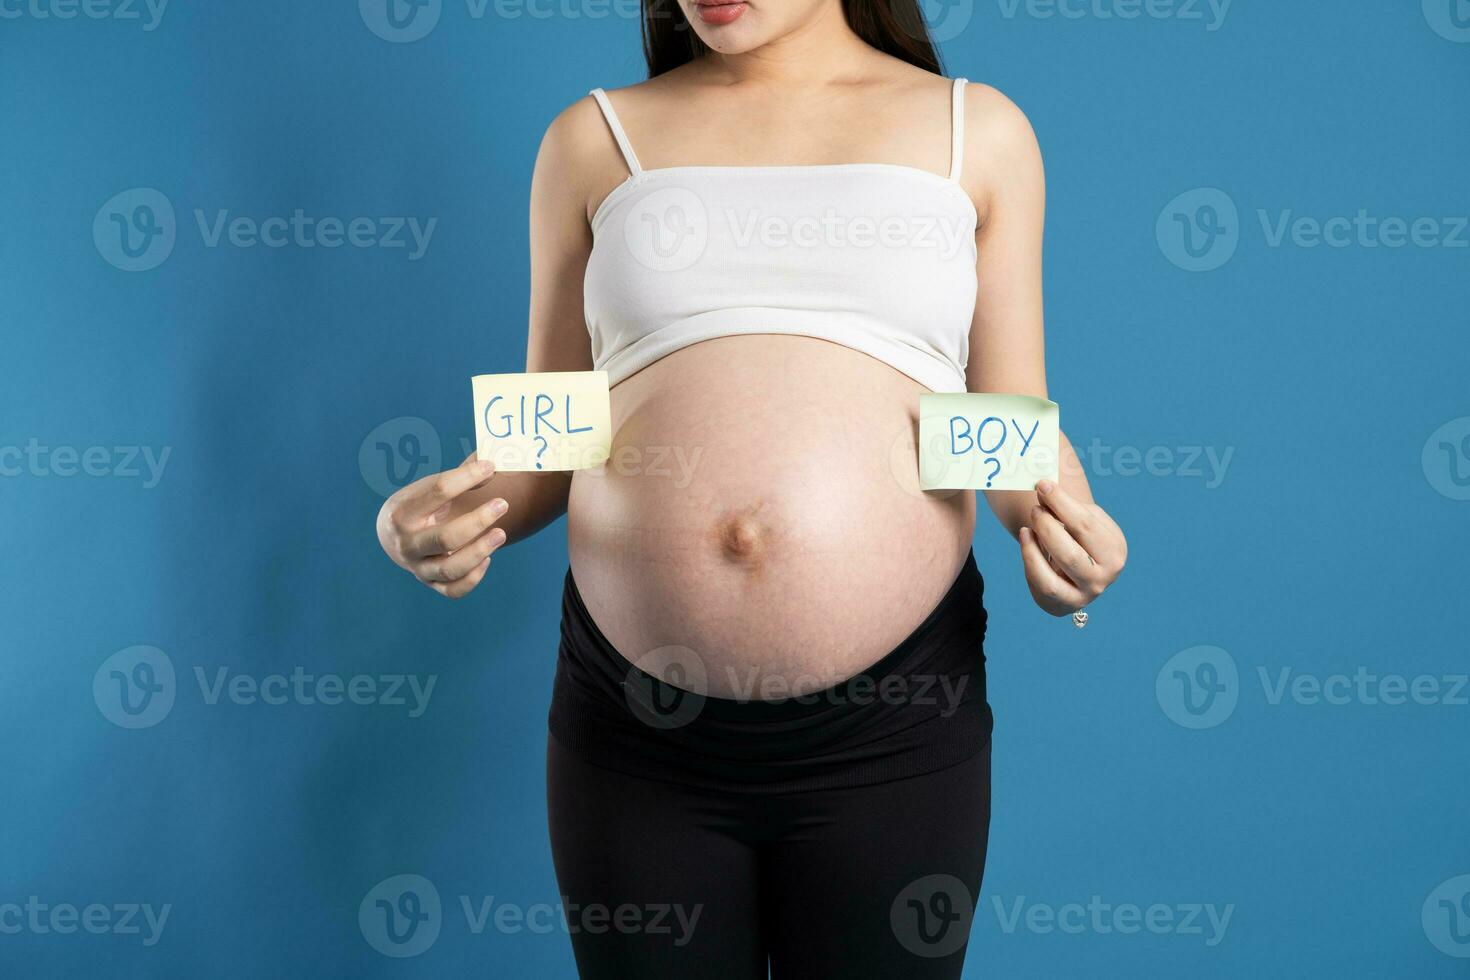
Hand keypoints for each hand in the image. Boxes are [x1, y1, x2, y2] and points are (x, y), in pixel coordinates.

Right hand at [376, 453, 509, 598]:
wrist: (394, 537)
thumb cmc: (418, 506)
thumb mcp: (428, 487)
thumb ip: (460, 478)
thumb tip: (491, 468)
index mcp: (402, 513)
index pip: (438, 491)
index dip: (467, 476)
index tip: (490, 466)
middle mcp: (407, 544)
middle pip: (445, 538)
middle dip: (478, 521)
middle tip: (503, 504)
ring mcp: (418, 567)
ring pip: (450, 569)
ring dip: (480, 551)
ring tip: (501, 533)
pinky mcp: (431, 584)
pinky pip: (454, 590)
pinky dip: (473, 578)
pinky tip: (488, 559)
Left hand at [1018, 480, 1125, 615]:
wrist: (1078, 567)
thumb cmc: (1079, 535)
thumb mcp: (1081, 517)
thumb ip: (1064, 505)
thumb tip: (1041, 486)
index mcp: (1115, 549)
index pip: (1085, 526)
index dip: (1061, 504)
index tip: (1042, 485)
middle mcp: (1105, 576)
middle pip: (1069, 555)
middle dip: (1046, 528)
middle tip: (1034, 509)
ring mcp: (1085, 595)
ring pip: (1051, 580)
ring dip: (1032, 551)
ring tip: (1025, 528)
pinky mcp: (1063, 605)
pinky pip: (1040, 586)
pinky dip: (1029, 562)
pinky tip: (1025, 541)